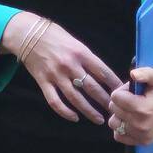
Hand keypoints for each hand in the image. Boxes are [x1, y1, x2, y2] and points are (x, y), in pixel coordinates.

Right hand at [0, 11, 121, 124]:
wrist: (29, 34)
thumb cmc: (56, 36)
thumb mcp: (76, 43)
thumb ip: (88, 59)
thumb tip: (104, 75)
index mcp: (81, 53)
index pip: (103, 72)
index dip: (114, 84)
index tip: (123, 93)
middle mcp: (70, 65)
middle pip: (92, 87)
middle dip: (105, 101)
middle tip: (115, 110)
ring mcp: (56, 75)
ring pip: (75, 98)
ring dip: (89, 111)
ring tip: (99, 119)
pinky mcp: (43, 82)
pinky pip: (55, 101)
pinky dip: (65, 112)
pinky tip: (74, 117)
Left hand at [105, 67, 152, 145]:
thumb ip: (145, 73)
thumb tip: (132, 74)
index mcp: (142, 108)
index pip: (115, 97)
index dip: (123, 90)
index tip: (133, 90)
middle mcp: (140, 125)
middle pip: (114, 109)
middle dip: (121, 101)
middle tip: (135, 98)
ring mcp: (141, 135)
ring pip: (114, 123)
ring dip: (119, 114)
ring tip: (132, 109)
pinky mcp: (143, 142)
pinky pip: (119, 136)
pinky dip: (122, 128)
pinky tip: (131, 120)